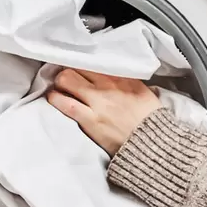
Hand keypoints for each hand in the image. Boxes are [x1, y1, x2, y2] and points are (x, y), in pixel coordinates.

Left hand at [47, 69, 161, 155]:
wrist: (152, 144)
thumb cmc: (150, 121)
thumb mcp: (144, 93)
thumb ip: (129, 83)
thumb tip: (120, 79)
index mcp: (123, 78)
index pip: (94, 61)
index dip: (82, 64)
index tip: (78, 69)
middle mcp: (108, 85)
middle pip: (77, 67)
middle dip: (68, 71)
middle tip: (65, 78)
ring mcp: (97, 101)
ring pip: (67, 79)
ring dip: (59, 83)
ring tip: (59, 88)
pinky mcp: (89, 119)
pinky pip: (65, 103)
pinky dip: (55, 99)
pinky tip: (54, 99)